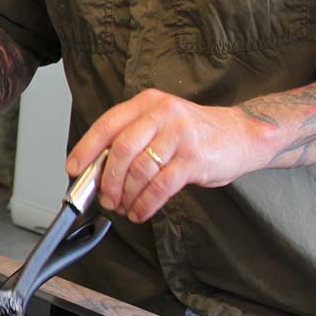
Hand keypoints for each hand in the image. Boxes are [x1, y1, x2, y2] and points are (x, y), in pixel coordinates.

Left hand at [65, 88, 266, 222]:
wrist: (242, 134)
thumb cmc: (195, 134)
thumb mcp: (161, 125)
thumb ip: (132, 139)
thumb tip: (98, 170)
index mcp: (147, 103)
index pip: (107, 125)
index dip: (86, 149)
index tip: (74, 170)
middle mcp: (161, 114)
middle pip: (120, 151)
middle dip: (108, 180)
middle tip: (106, 199)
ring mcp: (179, 135)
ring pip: (139, 171)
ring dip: (127, 196)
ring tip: (125, 208)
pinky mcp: (194, 158)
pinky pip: (160, 186)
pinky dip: (145, 204)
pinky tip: (141, 211)